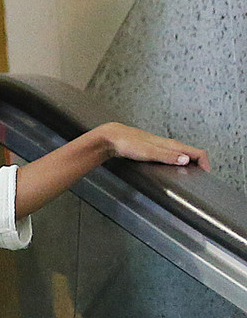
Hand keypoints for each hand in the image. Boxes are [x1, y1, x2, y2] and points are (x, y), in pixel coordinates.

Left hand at [95, 122, 209, 170]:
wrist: (111, 138)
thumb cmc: (126, 143)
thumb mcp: (147, 152)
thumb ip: (166, 156)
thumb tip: (185, 159)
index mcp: (170, 145)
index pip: (197, 152)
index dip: (205, 163)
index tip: (206, 175)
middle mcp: (168, 145)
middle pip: (192, 154)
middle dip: (199, 166)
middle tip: (200, 179)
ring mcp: (161, 147)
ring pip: (182, 156)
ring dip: (189, 165)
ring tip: (189, 177)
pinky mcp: (153, 151)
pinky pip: (171, 157)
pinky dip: (177, 164)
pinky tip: (172, 170)